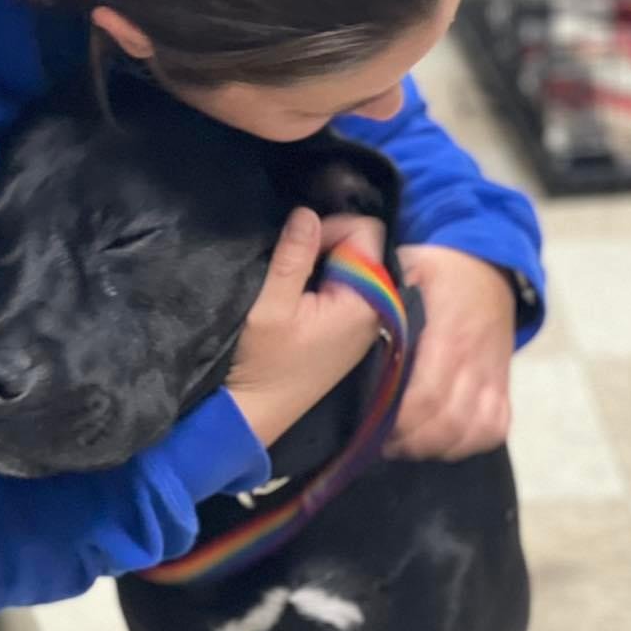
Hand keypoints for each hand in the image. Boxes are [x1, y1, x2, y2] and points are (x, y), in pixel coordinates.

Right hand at [227, 209, 384, 447]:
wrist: (252, 417)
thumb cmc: (260, 364)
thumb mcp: (270, 305)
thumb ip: (293, 255)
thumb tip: (307, 212)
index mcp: (367, 300)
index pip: (367, 231)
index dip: (329, 227)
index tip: (295, 246)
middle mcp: (378, 309)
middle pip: (363, 247)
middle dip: (326, 245)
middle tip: (288, 263)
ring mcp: (367, 323)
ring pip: (353, 265)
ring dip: (323, 264)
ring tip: (289, 281)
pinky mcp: (351, 333)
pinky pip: (348, 287)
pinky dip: (325, 282)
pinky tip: (298, 298)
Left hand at [386, 246, 515, 461]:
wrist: (489, 263)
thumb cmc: (437, 268)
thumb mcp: (404, 266)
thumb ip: (378, 294)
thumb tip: (345, 314)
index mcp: (448, 334)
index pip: (425, 395)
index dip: (398, 420)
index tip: (370, 426)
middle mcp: (474, 360)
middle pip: (446, 423)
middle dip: (410, 442)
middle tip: (379, 442)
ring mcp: (493, 375)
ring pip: (471, 432)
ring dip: (436, 447)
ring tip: (405, 444)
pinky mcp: (503, 384)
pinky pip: (494, 428)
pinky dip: (468, 443)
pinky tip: (441, 440)